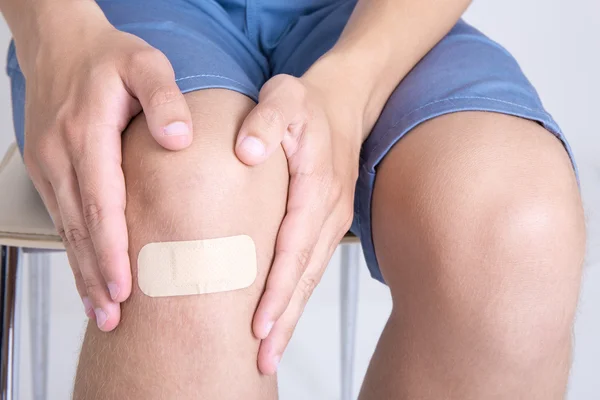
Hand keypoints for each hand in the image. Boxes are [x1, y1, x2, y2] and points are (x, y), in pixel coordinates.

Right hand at [22, 3, 192, 330]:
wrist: (60, 44)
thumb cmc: (110, 57)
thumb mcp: (145, 63)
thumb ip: (164, 97)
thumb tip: (178, 140)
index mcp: (87, 132)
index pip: (101, 201)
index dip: (111, 248)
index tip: (124, 285)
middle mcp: (61, 154)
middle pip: (80, 227)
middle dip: (95, 276)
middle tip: (112, 318)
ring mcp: (49, 163)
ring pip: (68, 229)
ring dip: (83, 272)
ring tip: (101, 311)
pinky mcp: (49, 169)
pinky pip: (63, 218)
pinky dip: (76, 250)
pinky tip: (88, 274)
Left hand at [235, 70, 362, 373]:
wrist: (343, 100)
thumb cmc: (305, 101)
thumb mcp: (283, 94)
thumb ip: (266, 119)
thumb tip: (248, 151)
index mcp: (316, 184)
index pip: (294, 246)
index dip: (278, 287)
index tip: (258, 323)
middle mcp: (328, 209)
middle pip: (306, 274)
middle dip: (285, 319)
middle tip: (262, 359)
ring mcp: (332, 218)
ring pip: (311, 275)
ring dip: (292, 314)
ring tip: (269, 353)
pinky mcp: (327, 221)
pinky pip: (312, 264)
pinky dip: (298, 294)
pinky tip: (283, 314)